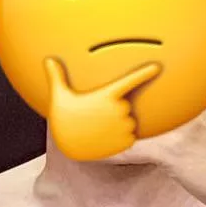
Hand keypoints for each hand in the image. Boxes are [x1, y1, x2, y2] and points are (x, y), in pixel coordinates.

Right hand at [44, 55, 161, 161]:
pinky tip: (105, 140)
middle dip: (115, 110)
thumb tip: (48, 60)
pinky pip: (131, 137)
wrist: (68, 146)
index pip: (130, 80)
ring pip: (129, 122)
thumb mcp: (59, 96)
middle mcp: (119, 109)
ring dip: (119, 125)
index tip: (157, 67)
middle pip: (126, 106)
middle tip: (96, 117)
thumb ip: (57, 77)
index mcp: (106, 95)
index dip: (144, 73)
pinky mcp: (127, 141)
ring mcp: (124, 126)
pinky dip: (121, 138)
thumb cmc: (63, 119)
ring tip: (100, 130)